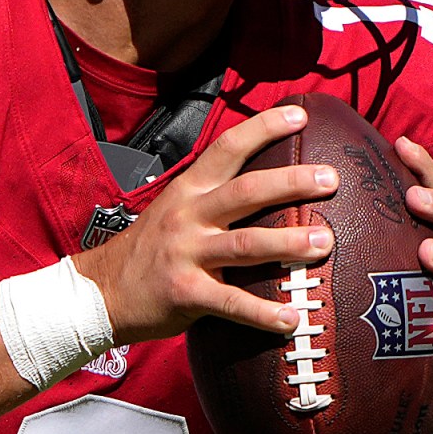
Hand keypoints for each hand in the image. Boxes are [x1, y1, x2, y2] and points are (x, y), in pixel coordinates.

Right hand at [77, 102, 336, 344]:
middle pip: (246, 191)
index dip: (264, 127)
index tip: (301, 115)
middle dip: (292, 181)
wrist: (101, 292)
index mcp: (189, 190)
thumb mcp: (175, 211)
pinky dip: (264, 312)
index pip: (227, 147)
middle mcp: (188, 215)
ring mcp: (186, 254)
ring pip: (246, 243)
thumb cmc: (149, 252)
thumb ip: (214, 200)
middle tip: (331, 178)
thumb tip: (269, 189)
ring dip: (289, 243)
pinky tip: (292, 318)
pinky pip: (232, 302)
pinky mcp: (186, 294)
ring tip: (326, 242)